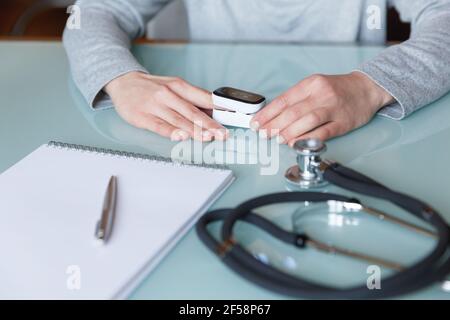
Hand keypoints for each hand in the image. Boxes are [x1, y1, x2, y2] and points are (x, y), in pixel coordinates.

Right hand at [104, 72, 226, 140]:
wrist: (122, 82)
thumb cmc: (151, 87)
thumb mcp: (173, 86)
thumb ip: (192, 98)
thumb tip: (215, 110)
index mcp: (179, 85)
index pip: (203, 97)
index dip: (219, 108)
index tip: (232, 116)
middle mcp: (168, 94)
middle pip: (192, 111)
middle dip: (209, 124)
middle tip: (222, 133)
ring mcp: (155, 105)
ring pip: (178, 120)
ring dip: (194, 130)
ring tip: (207, 138)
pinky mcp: (143, 116)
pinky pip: (159, 126)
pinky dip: (171, 132)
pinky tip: (181, 136)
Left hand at [250, 72, 393, 145]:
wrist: (367, 88)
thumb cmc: (337, 89)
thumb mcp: (314, 86)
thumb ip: (295, 99)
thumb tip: (272, 117)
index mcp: (311, 84)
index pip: (284, 100)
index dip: (267, 114)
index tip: (256, 123)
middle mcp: (322, 94)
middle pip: (293, 111)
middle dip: (275, 125)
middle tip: (264, 134)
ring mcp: (333, 108)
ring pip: (307, 121)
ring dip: (290, 132)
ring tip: (278, 139)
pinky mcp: (343, 122)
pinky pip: (324, 132)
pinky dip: (308, 138)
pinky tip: (297, 143)